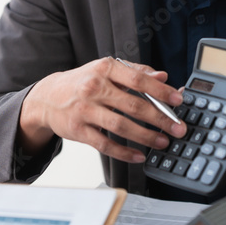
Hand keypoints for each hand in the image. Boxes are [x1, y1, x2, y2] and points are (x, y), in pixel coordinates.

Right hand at [18, 57, 186, 160]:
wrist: (47, 97)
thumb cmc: (82, 82)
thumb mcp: (106, 69)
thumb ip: (135, 71)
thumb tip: (162, 76)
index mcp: (104, 68)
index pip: (138, 79)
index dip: (160, 90)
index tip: (178, 100)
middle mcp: (94, 87)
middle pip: (133, 105)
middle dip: (160, 118)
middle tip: (178, 127)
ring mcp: (85, 110)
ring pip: (121, 126)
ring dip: (146, 136)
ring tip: (163, 141)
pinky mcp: (78, 131)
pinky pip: (105, 144)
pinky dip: (124, 152)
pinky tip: (139, 156)